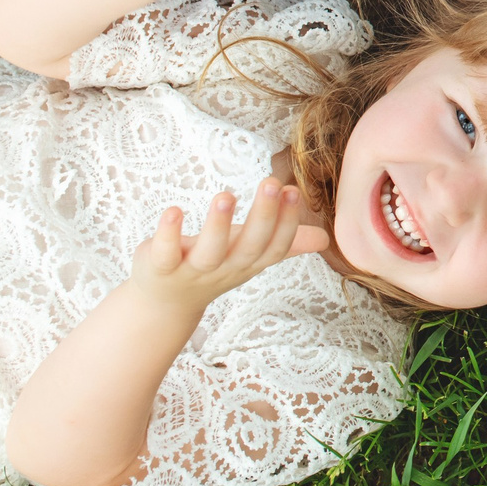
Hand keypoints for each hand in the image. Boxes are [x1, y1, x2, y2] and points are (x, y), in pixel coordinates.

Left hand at [130, 177, 327, 312]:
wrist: (166, 303)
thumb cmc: (215, 267)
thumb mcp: (251, 255)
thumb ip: (286, 243)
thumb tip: (325, 238)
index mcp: (250, 262)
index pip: (275, 246)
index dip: (286, 222)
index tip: (293, 190)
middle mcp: (226, 269)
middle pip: (249, 248)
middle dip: (263, 216)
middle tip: (272, 182)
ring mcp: (193, 271)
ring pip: (210, 252)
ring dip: (218, 224)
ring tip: (226, 195)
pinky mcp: (161, 268)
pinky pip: (165, 254)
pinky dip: (167, 234)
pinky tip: (174, 210)